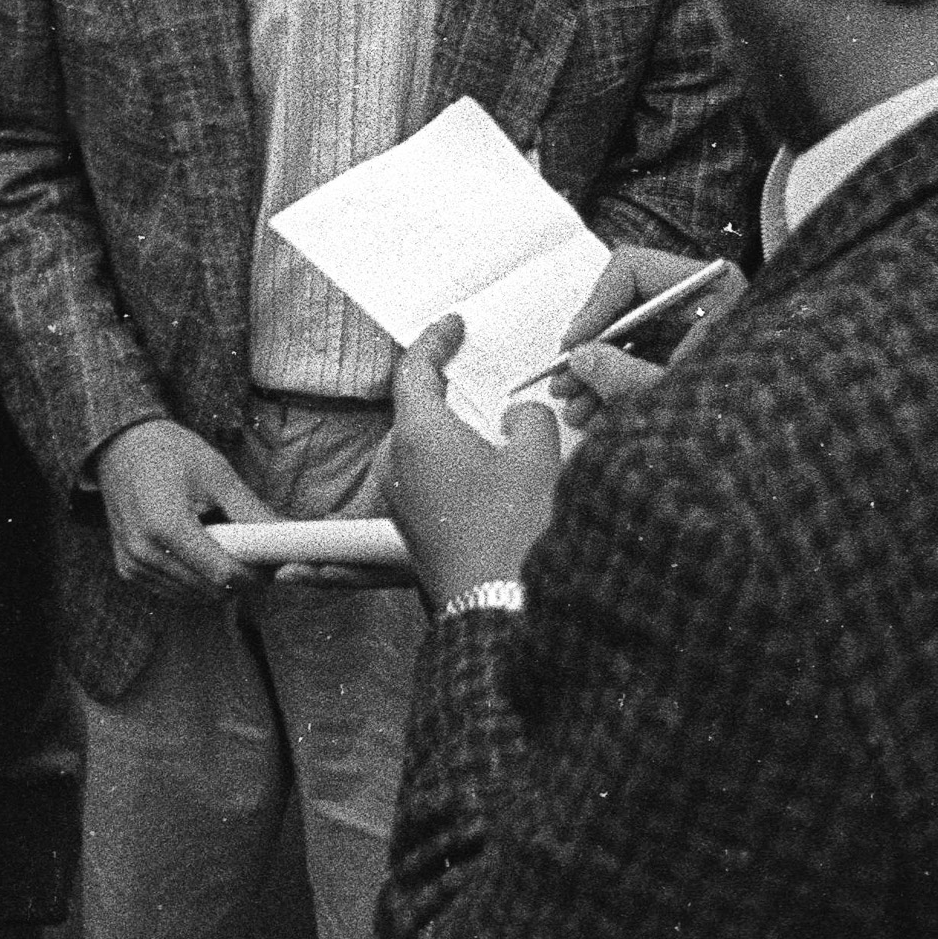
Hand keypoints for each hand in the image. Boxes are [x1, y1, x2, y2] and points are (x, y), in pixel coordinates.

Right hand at [94, 417, 274, 601]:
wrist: (121, 446)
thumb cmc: (169, 452)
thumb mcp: (216, 474)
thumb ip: (250, 511)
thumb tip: (285, 537)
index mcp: (166, 525)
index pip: (222, 572)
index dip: (254, 575)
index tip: (272, 566)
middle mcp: (144, 552)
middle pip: (209, 590)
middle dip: (240, 581)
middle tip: (258, 560)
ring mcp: (133, 564)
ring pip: (193, 596)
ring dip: (218, 583)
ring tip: (232, 553)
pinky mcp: (129, 570)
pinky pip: (174, 590)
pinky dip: (196, 581)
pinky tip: (204, 554)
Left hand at [388, 317, 563, 605]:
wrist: (503, 611)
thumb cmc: (516, 535)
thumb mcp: (539, 458)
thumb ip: (530, 418)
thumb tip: (519, 418)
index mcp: (420, 435)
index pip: (415, 370)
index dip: (435, 342)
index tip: (452, 327)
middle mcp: (398, 467)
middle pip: (414, 413)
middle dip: (443, 394)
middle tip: (472, 375)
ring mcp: (400, 504)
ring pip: (417, 453)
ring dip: (445, 438)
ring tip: (484, 433)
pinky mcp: (411, 534)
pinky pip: (419, 486)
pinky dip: (439, 474)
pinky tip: (455, 489)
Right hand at [527, 244, 746, 423]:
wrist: (808, 455)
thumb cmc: (754, 414)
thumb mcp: (675, 395)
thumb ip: (621, 374)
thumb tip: (579, 358)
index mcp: (709, 288)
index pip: (630, 271)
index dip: (593, 308)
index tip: (572, 349)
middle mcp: (707, 302)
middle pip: (628, 308)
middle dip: (592, 351)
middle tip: (563, 388)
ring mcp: (707, 332)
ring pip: (637, 341)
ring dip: (602, 375)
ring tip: (577, 414)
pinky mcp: (707, 364)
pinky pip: (654, 364)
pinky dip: (627, 388)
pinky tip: (602, 419)